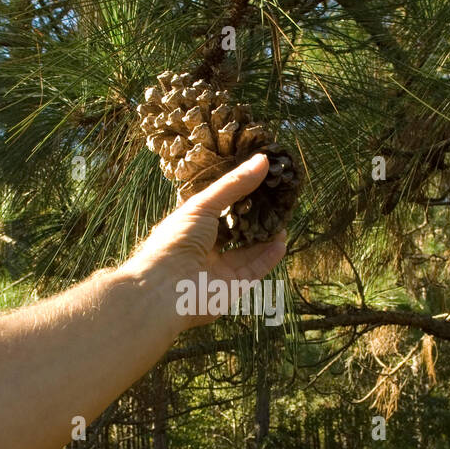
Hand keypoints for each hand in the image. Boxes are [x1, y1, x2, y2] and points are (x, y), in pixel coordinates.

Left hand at [122, 153, 287, 331]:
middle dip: (255, 219)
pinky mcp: (231, 288)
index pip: (218, 210)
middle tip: (276, 203)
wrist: (166, 288)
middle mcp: (204, 249)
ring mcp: (217, 270)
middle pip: (235, 232)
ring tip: (282, 221)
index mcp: (191, 228)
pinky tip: (281, 242)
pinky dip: (268, 257)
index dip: (239, 197)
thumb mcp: (203, 205)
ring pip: (247, 252)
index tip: (260, 183)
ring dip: (265, 238)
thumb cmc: (176, 241)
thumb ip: (234, 185)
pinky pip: (254, 270)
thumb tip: (263, 160)